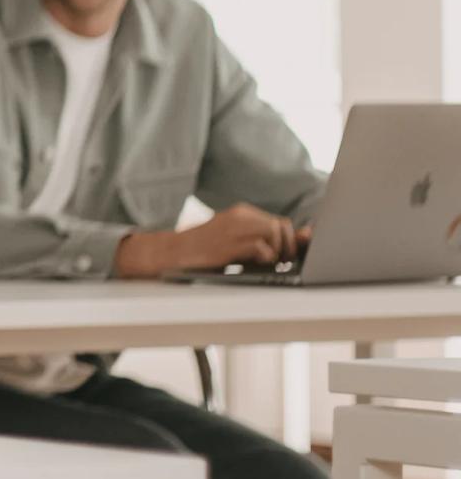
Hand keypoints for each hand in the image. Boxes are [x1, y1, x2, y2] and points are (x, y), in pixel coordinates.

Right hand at [114, 204, 311, 277]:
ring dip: (277, 252)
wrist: (172, 252)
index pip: (282, 222)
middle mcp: (239, 215)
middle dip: (288, 246)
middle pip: (282, 226)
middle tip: (280, 262)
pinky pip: (260, 247)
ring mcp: (232, 228)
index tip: (287, 256)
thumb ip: (266, 239)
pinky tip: (255, 265)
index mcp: (242, 213)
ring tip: (267, 264)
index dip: (290, 241)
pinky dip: (265, 258)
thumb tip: (306, 236)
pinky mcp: (227, 244)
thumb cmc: (207, 250)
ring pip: (274, 232)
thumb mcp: (237, 241)